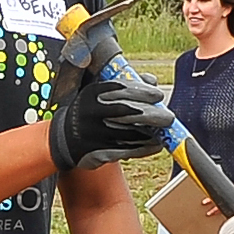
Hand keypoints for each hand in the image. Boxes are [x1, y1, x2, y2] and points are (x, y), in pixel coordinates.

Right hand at [47, 78, 173, 171]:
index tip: (158, 95)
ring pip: (130, 134)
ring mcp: (95, 134)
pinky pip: (127, 151)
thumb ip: (125, 84)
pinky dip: (144, 148)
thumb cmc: (90, 111)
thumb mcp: (100, 92)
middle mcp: (92, 113)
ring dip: (151, 134)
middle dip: (152, 114)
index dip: (143, 92)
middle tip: (168, 117)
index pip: (121, 89)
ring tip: (165, 132)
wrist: (64, 138)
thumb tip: (152, 80)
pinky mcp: (98, 152)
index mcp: (92, 94)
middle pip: (128, 112)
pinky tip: (156, 145)